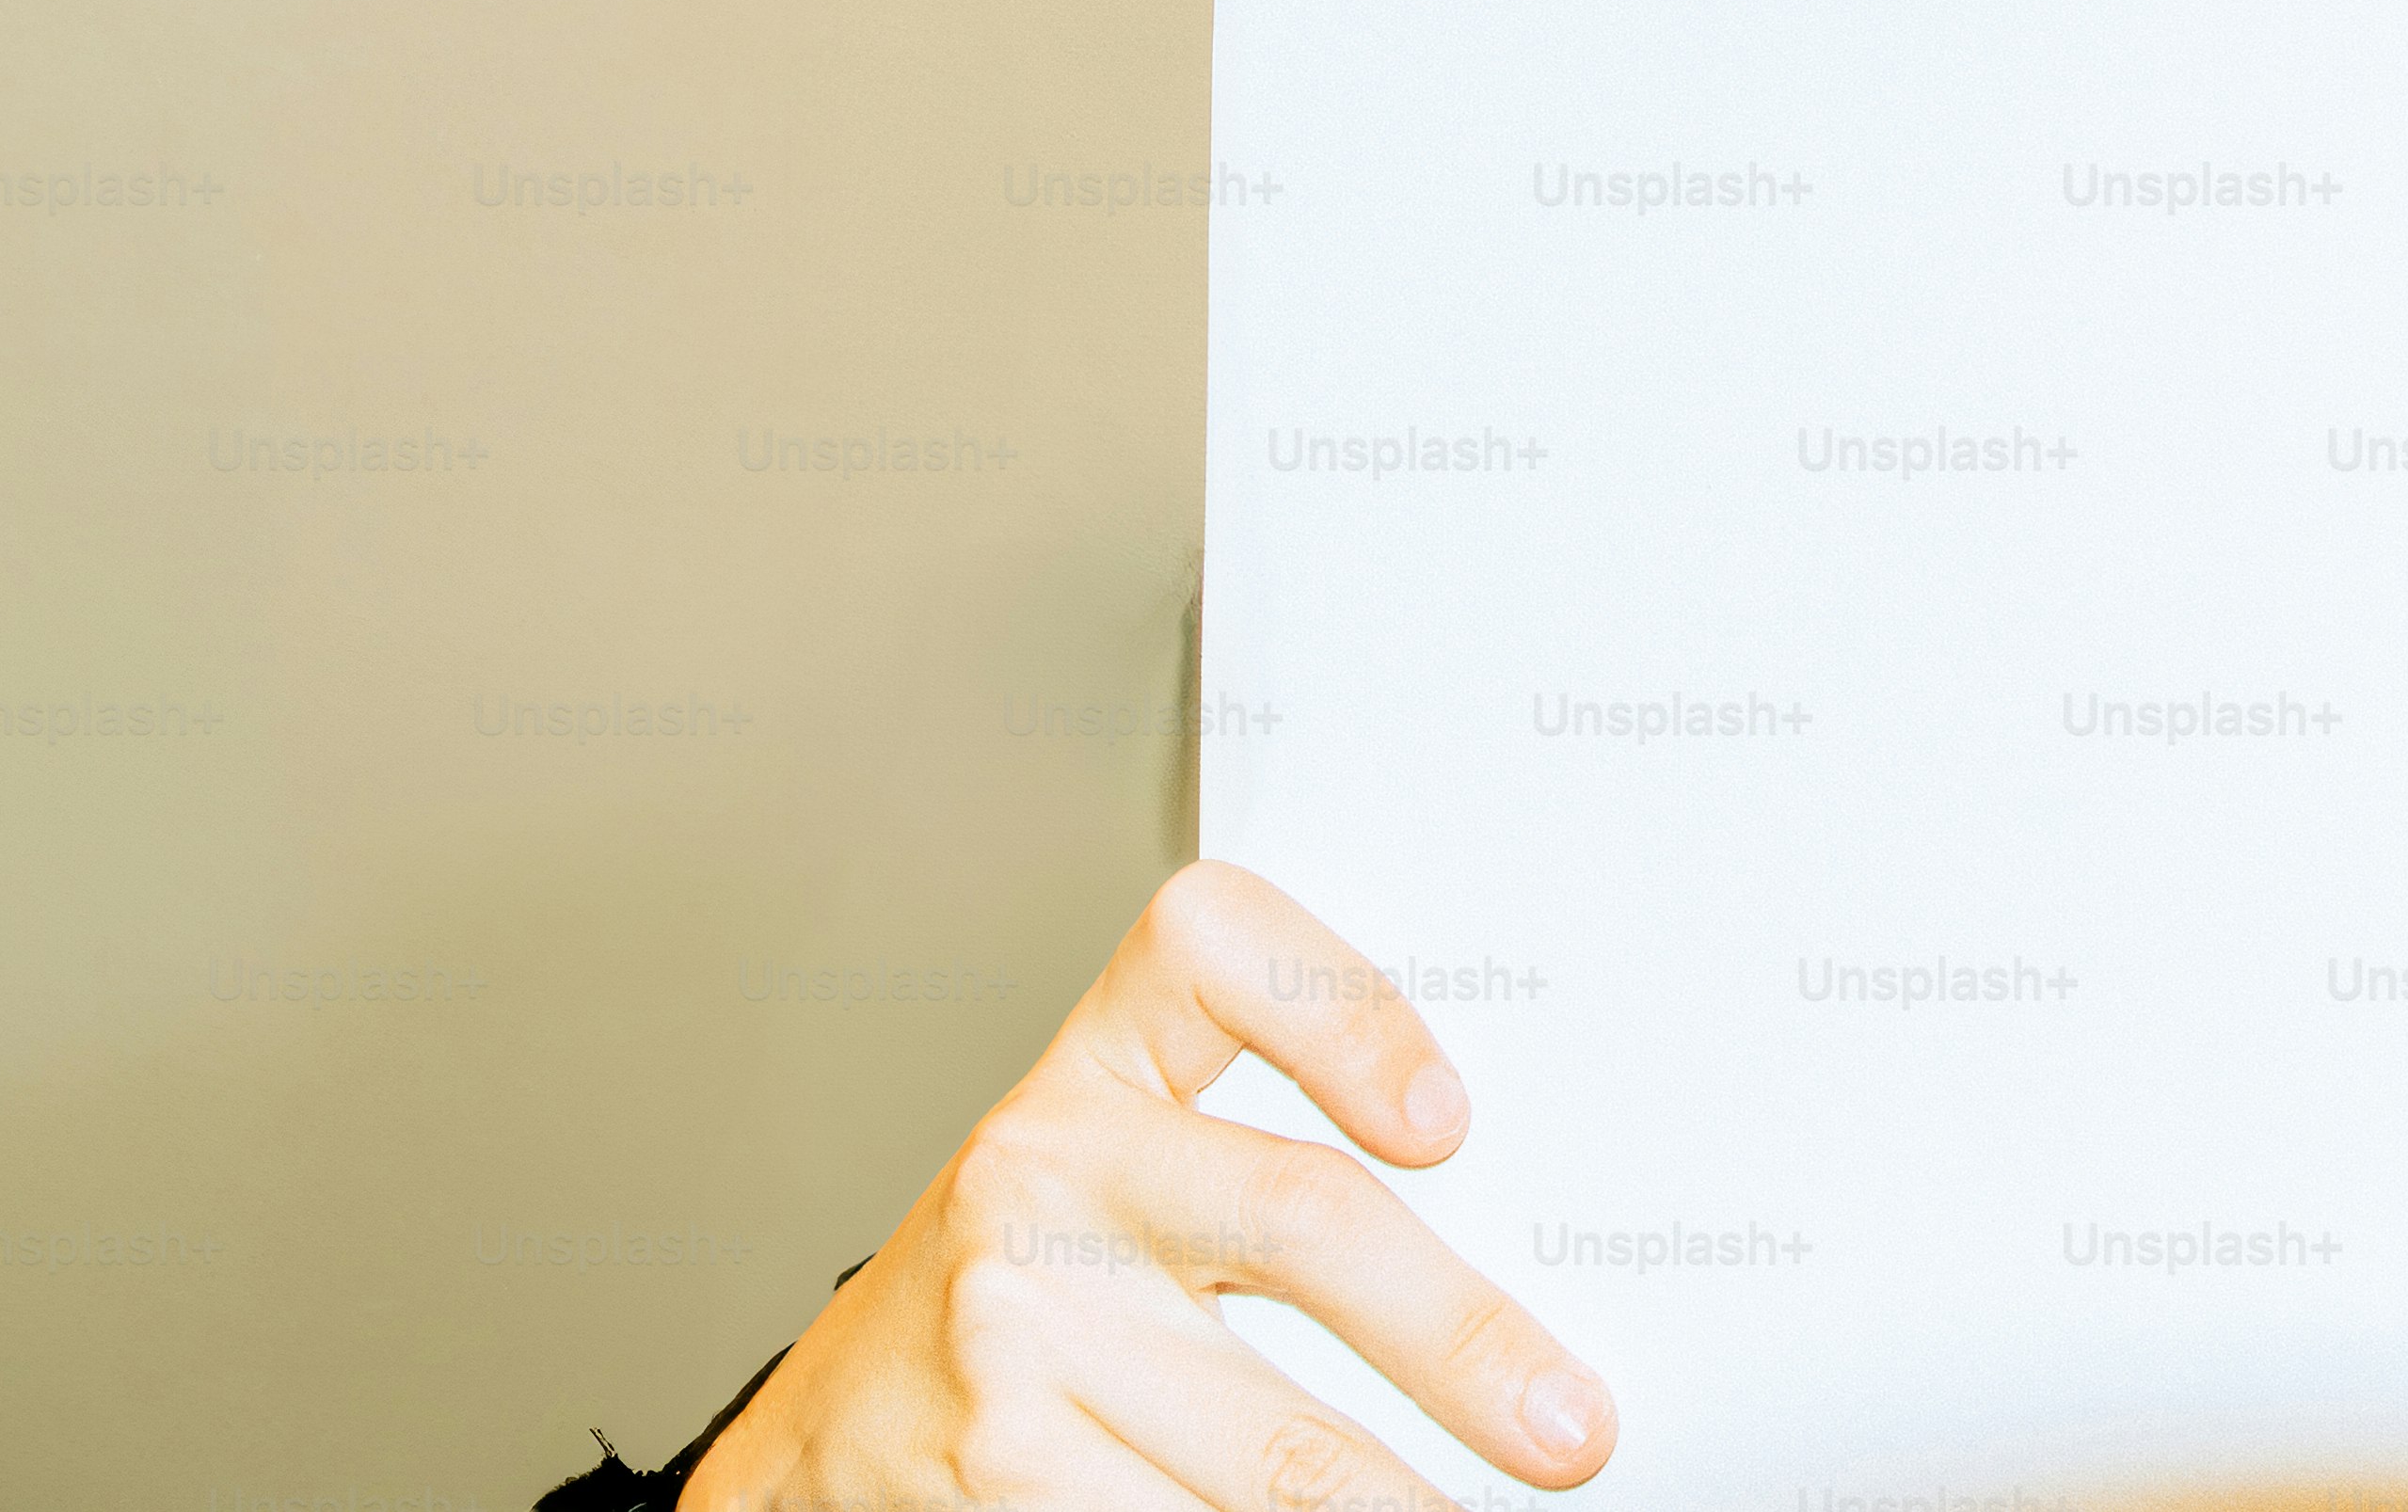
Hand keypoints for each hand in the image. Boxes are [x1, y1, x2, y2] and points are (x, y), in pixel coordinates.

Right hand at [683, 860, 1612, 1511]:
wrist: (837, 1423)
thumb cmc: (1039, 1273)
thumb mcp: (1133, 1171)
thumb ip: (1270, 1162)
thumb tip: (1513, 1255)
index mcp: (1102, 1064)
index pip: (1218, 949)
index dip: (1345, 1013)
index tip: (1449, 1115)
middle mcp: (1047, 1171)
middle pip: (1302, 1219)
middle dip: (1461, 1338)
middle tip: (1571, 1424)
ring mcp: (1015, 1327)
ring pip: (1267, 1439)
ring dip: (1397, 1502)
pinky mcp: (999, 1468)